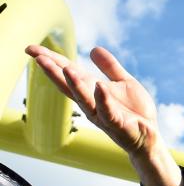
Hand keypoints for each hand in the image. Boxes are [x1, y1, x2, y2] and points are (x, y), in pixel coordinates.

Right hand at [25, 45, 181, 185]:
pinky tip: (99, 86)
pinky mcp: (118, 124)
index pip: (68, 73)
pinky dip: (103, 99)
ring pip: (85, 99)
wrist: (150, 137)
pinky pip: (109, 112)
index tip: (32, 49)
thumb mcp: (124, 83)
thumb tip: (93, 49)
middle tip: (38, 57)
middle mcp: (92, 103)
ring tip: (66, 68)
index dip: (51, 61)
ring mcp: (103, 115)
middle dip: (54, 71)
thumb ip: (110, 67)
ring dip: (75, 84)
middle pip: (69, 85)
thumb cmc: (135, 112)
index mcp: (91, 91)